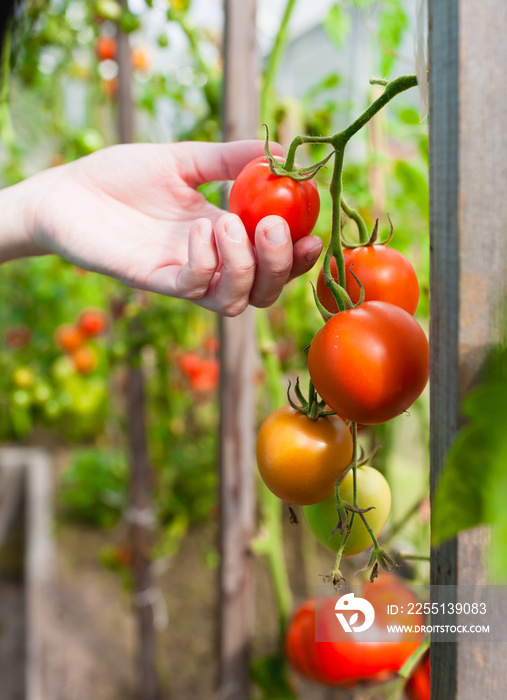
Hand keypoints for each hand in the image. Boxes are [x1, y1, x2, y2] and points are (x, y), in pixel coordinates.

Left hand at [18, 140, 322, 315]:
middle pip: (262, 290)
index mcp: (223, 236)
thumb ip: (228, 158)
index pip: (271, 262)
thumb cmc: (122, 176)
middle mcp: (209, 262)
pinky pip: (193, 287)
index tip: (313, 232)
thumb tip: (279, 150)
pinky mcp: (154, 280)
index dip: (297, 256)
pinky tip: (198, 227)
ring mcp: (183, 275)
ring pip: (234, 300)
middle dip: (279, 264)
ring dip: (244, 265)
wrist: (68, 190)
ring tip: (229, 221)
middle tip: (274, 226)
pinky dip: (206, 261)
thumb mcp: (183, 158)